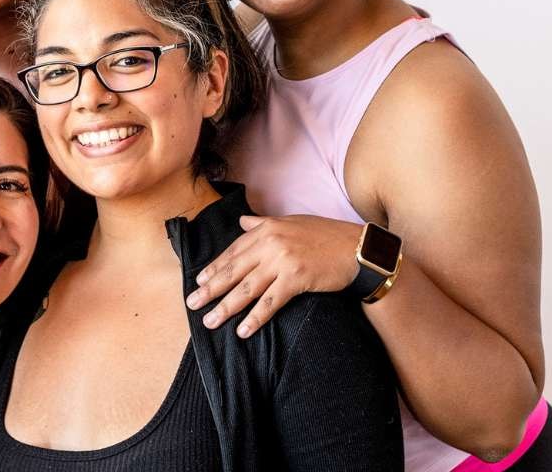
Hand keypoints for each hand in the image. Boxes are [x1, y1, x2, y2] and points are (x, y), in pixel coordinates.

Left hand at [185, 215, 361, 336]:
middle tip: (193, 303)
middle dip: (211, 289)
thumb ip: (263, 224)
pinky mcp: (296, 279)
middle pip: (233, 270)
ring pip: (246, 288)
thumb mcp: (291, 223)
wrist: (358, 249)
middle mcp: (269, 243)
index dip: (215, 268)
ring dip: (226, 307)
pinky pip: (270, 302)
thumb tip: (242, 221)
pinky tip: (243, 330)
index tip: (200, 282)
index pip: (233, 251)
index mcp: (266, 229)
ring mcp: (282, 261)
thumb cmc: (325, 236)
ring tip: (210, 321)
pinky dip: (255, 318)